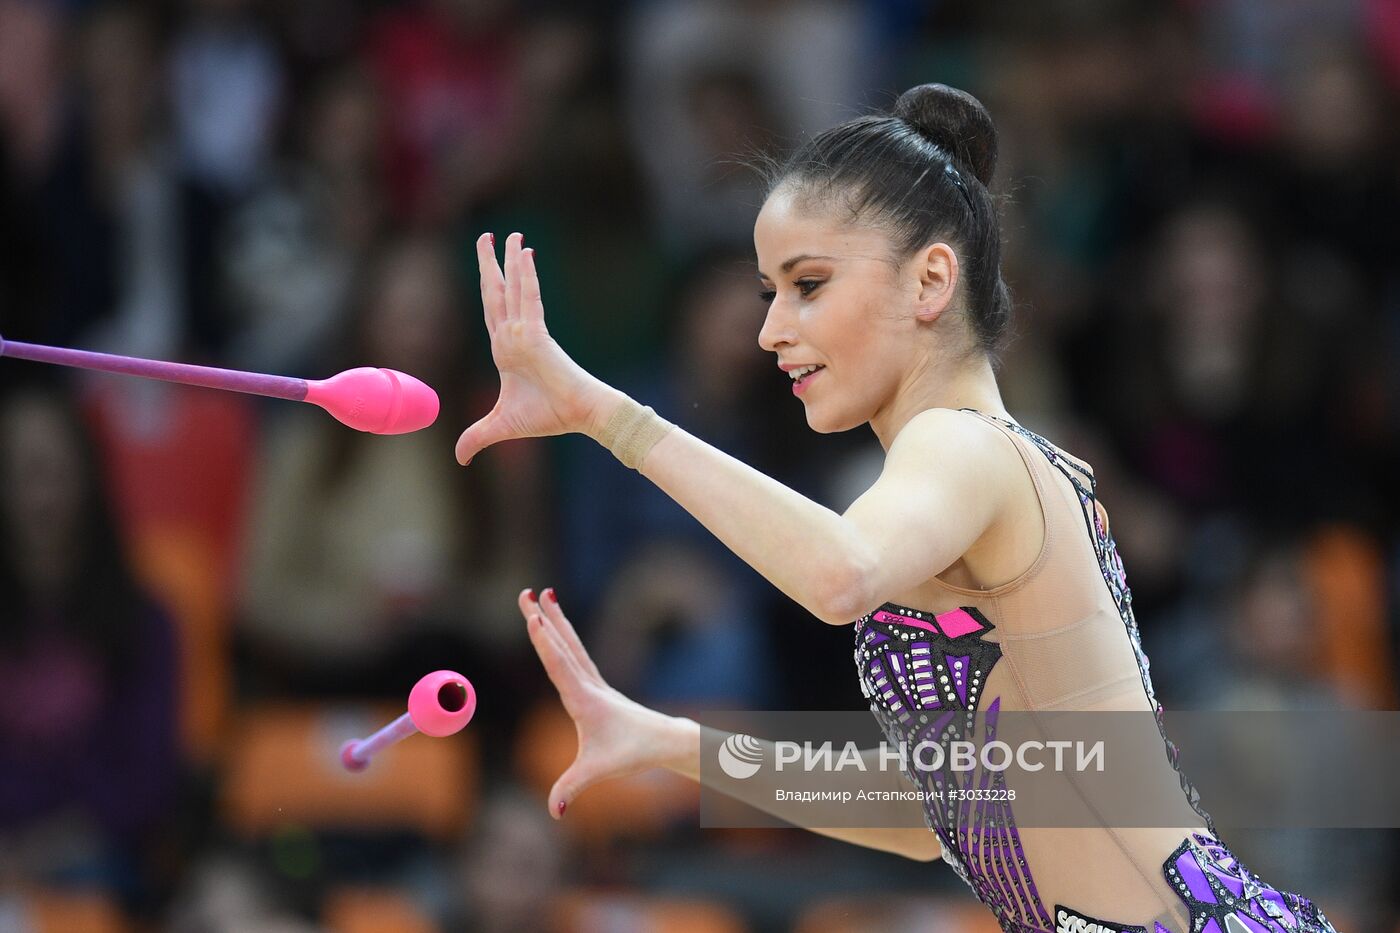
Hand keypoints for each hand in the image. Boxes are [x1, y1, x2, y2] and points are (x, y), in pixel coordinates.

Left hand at [455, 233, 618, 465]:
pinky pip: (528, 298)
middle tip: (486, 236)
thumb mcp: (500, 426)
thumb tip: (459, 457)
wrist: (580, 414)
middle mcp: (514, 335)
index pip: (491, 311)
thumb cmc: (549, 416)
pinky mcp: (537, 335)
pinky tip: (523, 253)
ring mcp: (525, 332)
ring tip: (510, 235)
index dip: (486, 287)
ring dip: (510, 260)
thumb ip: (478, 436)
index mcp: (506, 350)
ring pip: (513, 288)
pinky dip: (525, 276)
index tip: (485, 264)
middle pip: (496, 292)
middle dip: (490, 263)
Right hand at [518, 588, 694, 817]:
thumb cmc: (631, 752)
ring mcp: (592, 681)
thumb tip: (553, 812)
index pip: (560, 666)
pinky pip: (574, 652)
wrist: (662, 739)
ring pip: (569, 643)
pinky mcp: (594, 684)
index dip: (546, 643)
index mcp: (584, 699)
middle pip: (561, 644)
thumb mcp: (597, 770)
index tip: (534, 618)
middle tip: (526, 592)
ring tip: (542, 593)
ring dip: (555, 618)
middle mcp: (587, 683)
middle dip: (542, 617)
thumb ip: (571, 788)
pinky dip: (563, 634)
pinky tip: (557, 625)